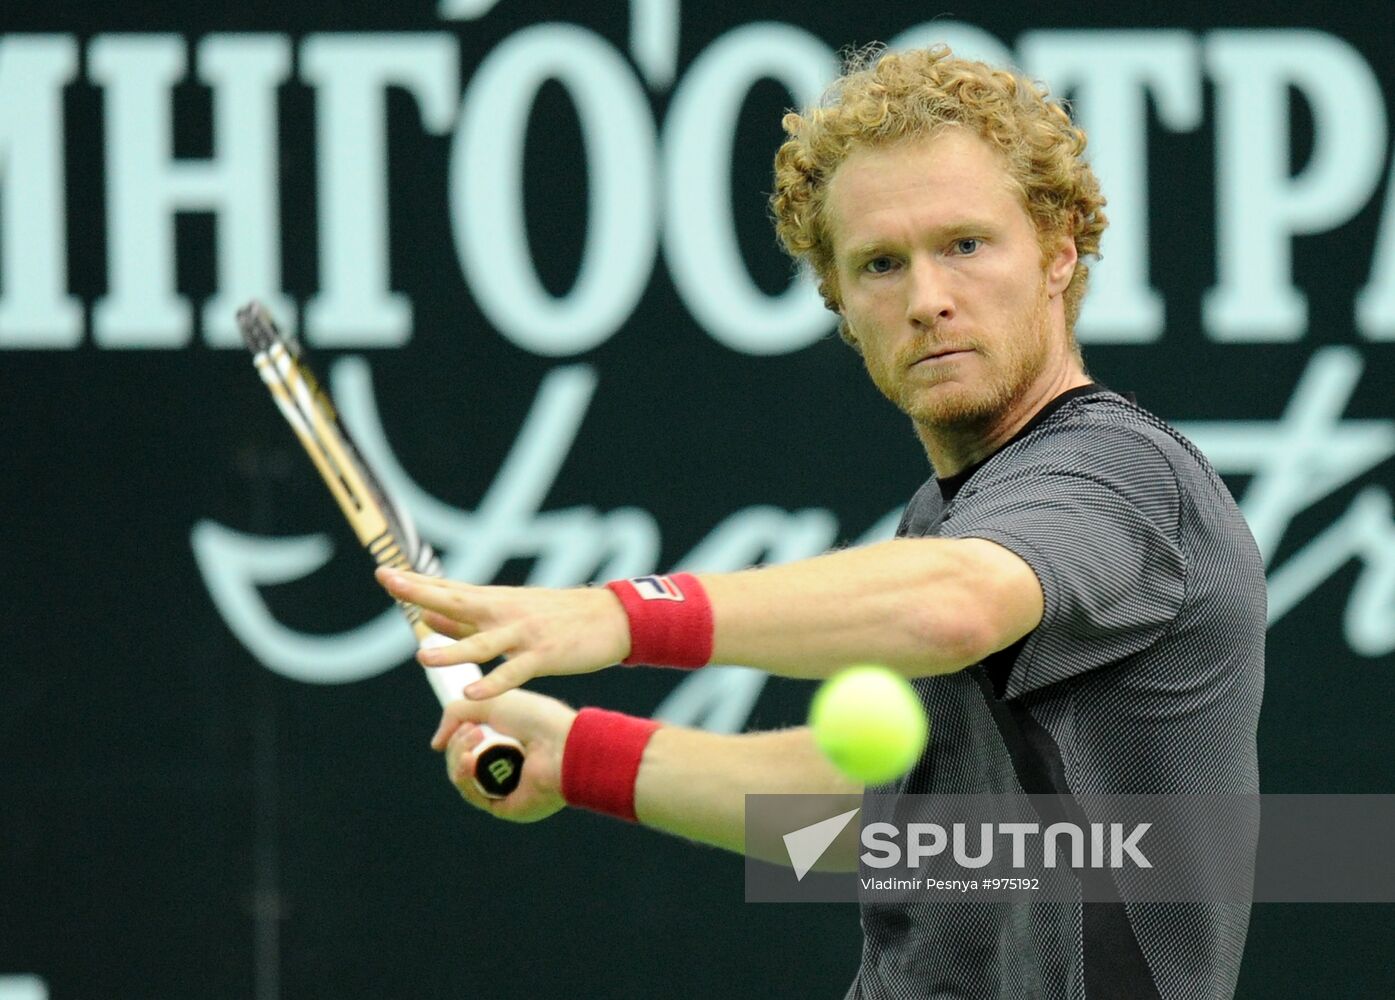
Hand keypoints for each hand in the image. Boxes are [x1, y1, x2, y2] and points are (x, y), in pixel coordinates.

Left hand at [376, 568, 630, 697]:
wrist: (612, 617)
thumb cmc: (559, 617)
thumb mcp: (512, 612)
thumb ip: (469, 619)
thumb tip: (426, 619)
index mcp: (495, 602)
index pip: (449, 590)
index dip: (416, 583)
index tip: (384, 573)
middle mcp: (505, 612)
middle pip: (457, 601)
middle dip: (421, 592)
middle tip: (388, 580)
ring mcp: (524, 633)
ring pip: (482, 643)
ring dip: (453, 649)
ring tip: (423, 657)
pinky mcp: (544, 655)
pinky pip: (515, 672)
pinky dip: (493, 682)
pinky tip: (472, 692)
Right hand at [432, 688, 577, 822]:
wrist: (561, 744)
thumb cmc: (536, 718)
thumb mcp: (492, 702)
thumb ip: (457, 713)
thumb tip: (436, 744)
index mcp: (508, 740)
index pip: (470, 741)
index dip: (459, 732)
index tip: (457, 723)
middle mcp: (506, 765)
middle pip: (461, 759)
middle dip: (459, 742)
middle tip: (473, 729)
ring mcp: (505, 786)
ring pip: (463, 776)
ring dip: (459, 756)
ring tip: (475, 737)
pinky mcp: (505, 806)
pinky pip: (473, 794)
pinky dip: (464, 777)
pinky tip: (467, 760)